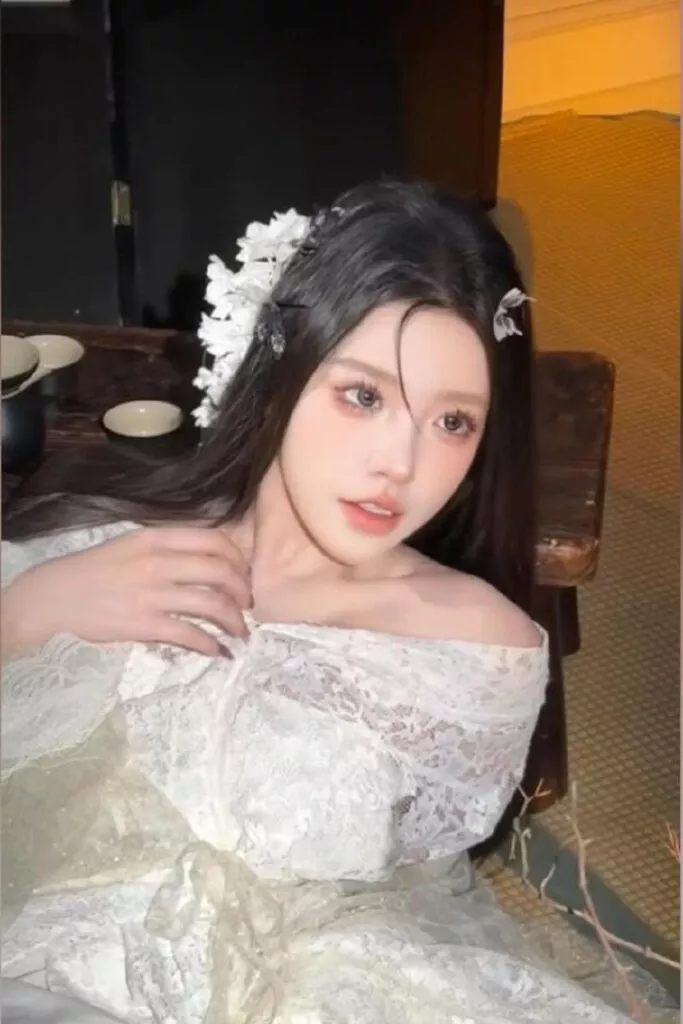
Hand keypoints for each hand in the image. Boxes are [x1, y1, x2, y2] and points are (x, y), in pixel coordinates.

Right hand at [3, 527, 251, 658]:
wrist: (52, 598)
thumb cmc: (92, 572)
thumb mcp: (131, 546)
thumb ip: (168, 549)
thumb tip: (209, 563)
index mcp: (156, 538)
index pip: (214, 540)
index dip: (238, 558)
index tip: (244, 573)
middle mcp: (158, 562)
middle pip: (221, 572)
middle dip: (243, 591)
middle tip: (248, 605)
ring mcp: (153, 594)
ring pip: (213, 604)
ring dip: (236, 621)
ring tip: (241, 633)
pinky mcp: (145, 625)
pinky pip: (192, 635)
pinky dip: (213, 645)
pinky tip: (219, 652)